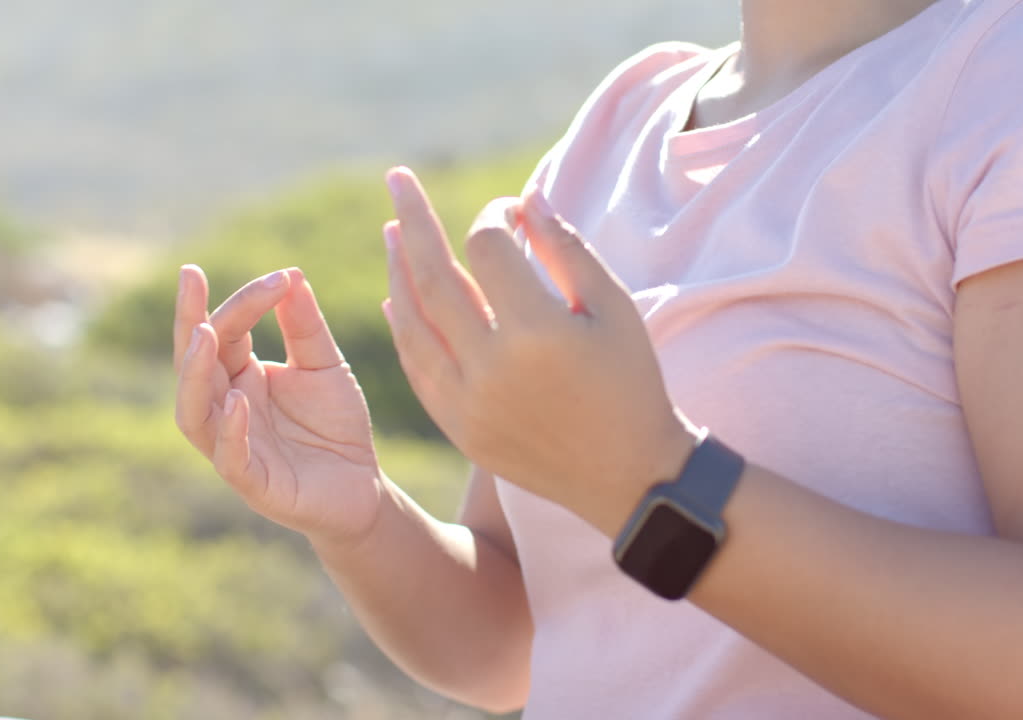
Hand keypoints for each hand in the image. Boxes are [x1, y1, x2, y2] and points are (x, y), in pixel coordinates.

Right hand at [173, 265, 381, 546]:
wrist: (363, 486)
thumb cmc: (336, 425)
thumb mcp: (325, 366)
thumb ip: (306, 326)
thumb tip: (292, 274)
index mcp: (240, 376)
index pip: (227, 331)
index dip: (247, 302)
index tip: (281, 278)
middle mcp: (226, 407)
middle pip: (194, 362)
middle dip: (190, 319)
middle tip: (191, 278)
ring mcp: (233, 446)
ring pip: (193, 411)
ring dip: (193, 373)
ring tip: (204, 334)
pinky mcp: (253, 483)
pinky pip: (229, 457)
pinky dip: (229, 430)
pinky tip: (238, 402)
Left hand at [381, 168, 695, 533]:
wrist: (629, 477)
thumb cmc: (631, 382)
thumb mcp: (614, 307)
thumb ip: (566, 248)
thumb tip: (524, 199)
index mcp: (537, 331)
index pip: (488, 249)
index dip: (495, 217)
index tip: (509, 210)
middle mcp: (492, 367)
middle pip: (433, 277)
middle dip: (413, 220)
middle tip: (396, 179)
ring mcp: (468, 403)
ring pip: (413, 324)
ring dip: (398, 272)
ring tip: (391, 233)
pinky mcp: (459, 430)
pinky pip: (418, 369)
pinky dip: (404, 330)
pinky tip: (396, 299)